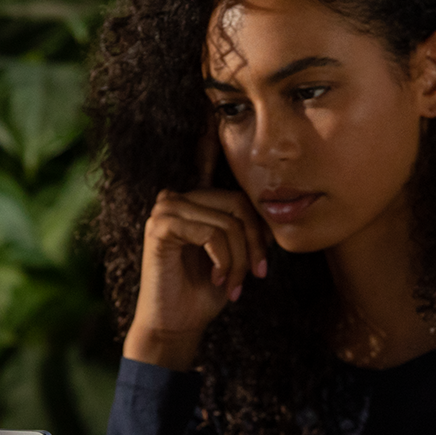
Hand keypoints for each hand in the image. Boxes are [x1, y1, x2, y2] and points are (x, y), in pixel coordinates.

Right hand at [124, 132, 269, 369]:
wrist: (178, 324)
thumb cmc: (208, 290)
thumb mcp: (236, 253)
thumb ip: (244, 225)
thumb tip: (275, 201)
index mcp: (195, 200)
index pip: (212, 163)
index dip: (209, 135)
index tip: (210, 110)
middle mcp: (177, 197)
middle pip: (238, 203)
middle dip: (255, 242)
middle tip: (258, 274)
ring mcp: (165, 209)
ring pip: (227, 221)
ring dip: (239, 259)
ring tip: (235, 284)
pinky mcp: (160, 226)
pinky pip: (210, 233)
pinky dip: (223, 261)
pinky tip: (217, 280)